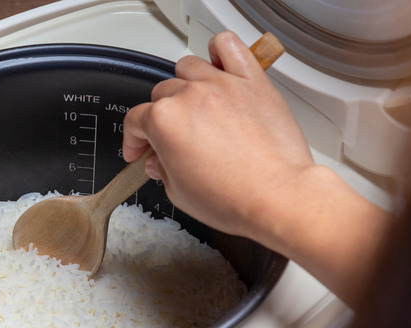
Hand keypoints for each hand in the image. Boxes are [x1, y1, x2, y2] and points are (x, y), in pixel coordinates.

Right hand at [122, 31, 391, 304]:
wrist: (276, 197)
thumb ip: (162, 170)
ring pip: (188, 67)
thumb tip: (160, 160)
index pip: (135, 120)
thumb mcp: (178, 193)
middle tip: (171, 139)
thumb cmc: (232, 198)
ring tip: (194, 104)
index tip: (139, 150)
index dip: (133, 139)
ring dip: (184, 84)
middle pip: (162, 93)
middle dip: (160, 117)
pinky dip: (219, 51)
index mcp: (163, 121)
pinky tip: (218, 66)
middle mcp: (189, 96)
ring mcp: (221, 84)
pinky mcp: (251, 81)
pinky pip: (228, 46)